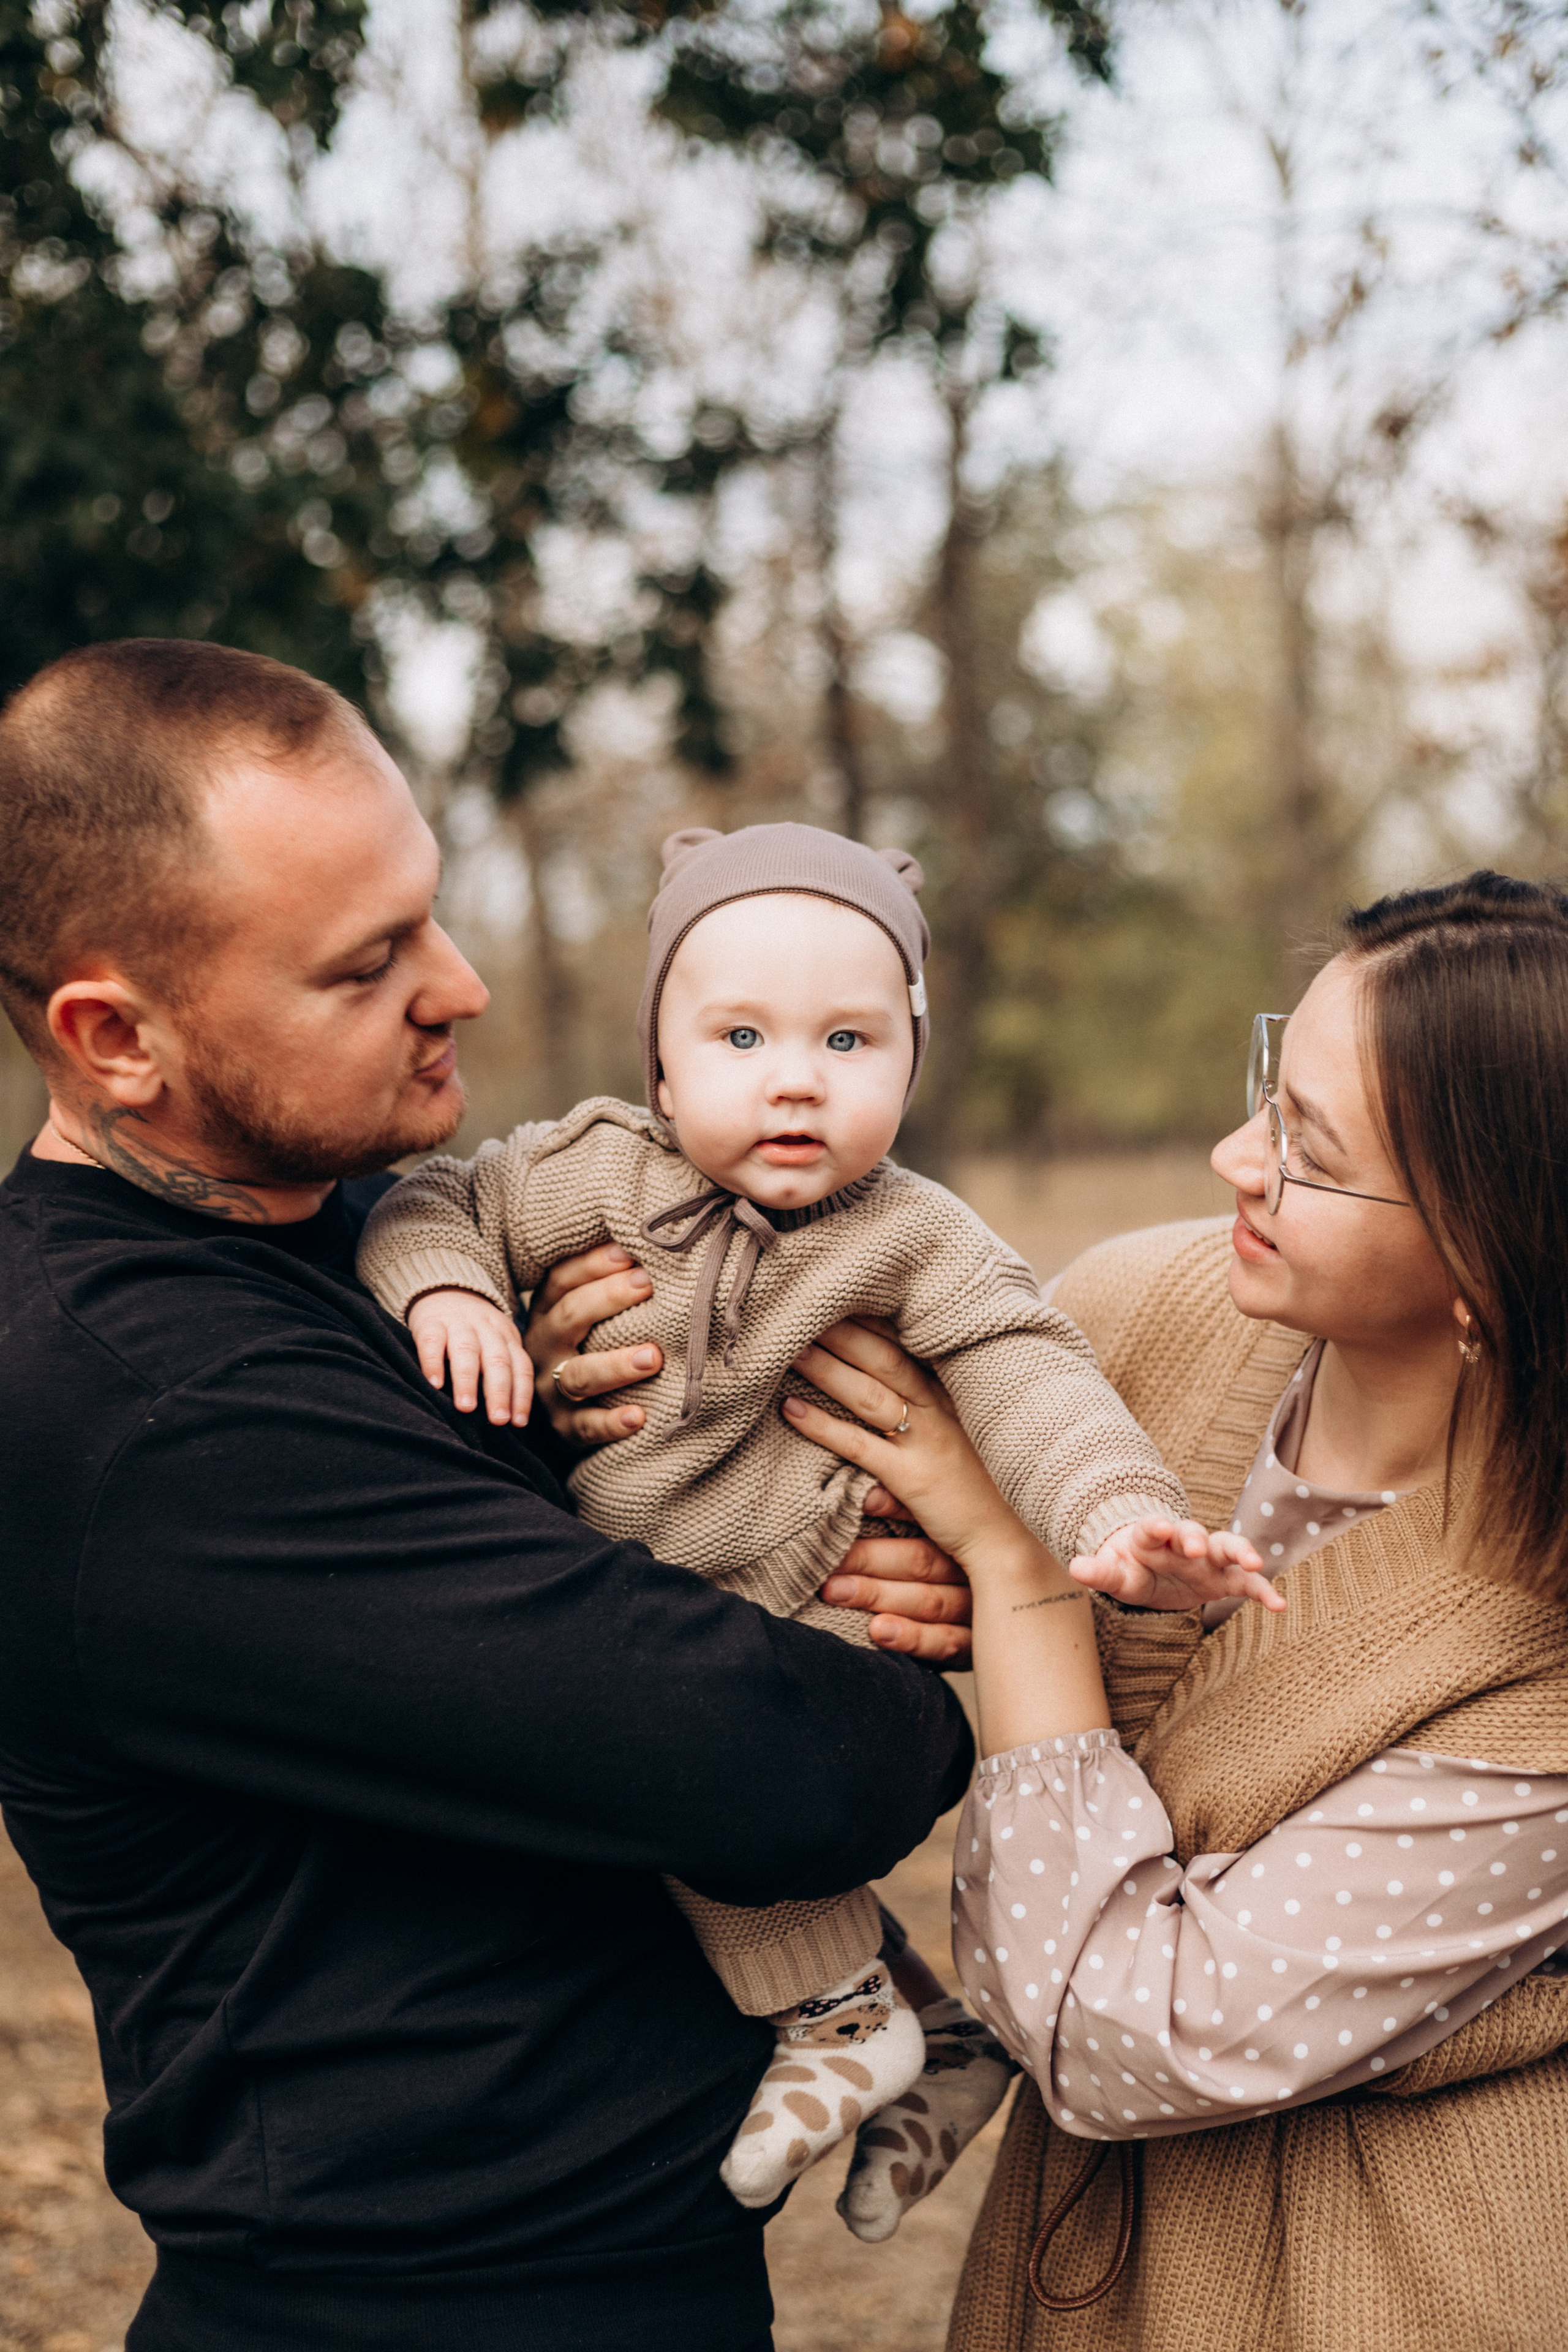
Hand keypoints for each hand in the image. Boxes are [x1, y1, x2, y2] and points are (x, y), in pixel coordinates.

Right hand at [409, 1289, 533, 1426]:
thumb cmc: (474, 1333)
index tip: (518, 1422)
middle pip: (497, 1360)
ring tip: (466, 1408)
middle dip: (499, 1392)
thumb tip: (509, 1421)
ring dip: (468, 1380)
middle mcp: (487, 1330)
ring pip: (467, 1350)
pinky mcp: (430, 1323)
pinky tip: (434, 1384)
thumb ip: (503, 1372)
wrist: (446, 1291)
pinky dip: (433, 1362)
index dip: (521, 1395)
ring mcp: (458, 1324)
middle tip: (498, 1420)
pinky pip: (432, 1341)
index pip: (520, 1367)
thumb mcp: (496, 1345)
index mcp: (507, 1338)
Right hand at [523, 1243, 663, 1442]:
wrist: (556, 1411)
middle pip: (569, 1318)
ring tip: (654, 1356)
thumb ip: (608, 1279)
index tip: (631, 1251)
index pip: (563, 1280)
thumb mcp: (584, 1310)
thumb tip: (653, 1239)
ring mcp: (551, 1390)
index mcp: (548, 1310)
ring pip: (579, 1375)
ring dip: (616, 1364)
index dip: (594, 1264)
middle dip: (608, 1298)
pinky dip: (612, 1422)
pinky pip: (587, 1426)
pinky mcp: (566, 1428)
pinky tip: (639, 1417)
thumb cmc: (587, 1343)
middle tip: (648, 1283)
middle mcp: (544, 1346)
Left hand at [781, 1320, 1025, 1570]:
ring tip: (790, 1347)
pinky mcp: (914, 1477)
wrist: (1011, 1539)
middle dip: (844, 1331)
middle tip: (805, 1306)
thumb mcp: (966, 1433)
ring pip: (869, 1395)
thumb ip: (934, 1403)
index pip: (907, 1346)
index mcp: (951, 1395)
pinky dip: (822, 1426)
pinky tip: (791, 1409)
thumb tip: (895, 1371)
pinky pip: (859, 1446)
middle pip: (884, 1359)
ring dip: (827, 1368)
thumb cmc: (987, 1485)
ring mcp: (928, 1443)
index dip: (872, 1320)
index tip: (840, 1296)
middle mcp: (940, 1411)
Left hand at [819, 1486, 972, 1664]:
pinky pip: (945, 1642)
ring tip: (836, 1591)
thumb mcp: (935, 1537)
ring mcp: (976, 1611)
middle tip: (828, 1559)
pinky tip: (879, 1631)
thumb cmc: (944, 1571)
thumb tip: (863, 1489)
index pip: (929, 1519)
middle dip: (870, 1559)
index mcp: (963, 1538)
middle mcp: (973, 1572)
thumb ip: (907, 1512)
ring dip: (878, 1595)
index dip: (895, 1507)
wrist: (1003, 1623)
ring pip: (928, 1600)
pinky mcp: (973, 1647)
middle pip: (921, 1560)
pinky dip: (911, 1637)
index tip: (860, 1500)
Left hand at [1069, 1517, 1282, 1613]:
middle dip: (1196, 1537)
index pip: (1153, 1527)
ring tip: (1254, 1562)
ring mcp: (1209, 1558)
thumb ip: (1099, 1572)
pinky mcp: (1226, 1578)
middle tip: (1197, 1546)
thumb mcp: (1115, 1574)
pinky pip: (1248, 1582)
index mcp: (1153, 1536)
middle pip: (1193, 1532)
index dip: (1157, 1526)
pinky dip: (1264, 1590)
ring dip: (1240, 1552)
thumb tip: (1075, 1566)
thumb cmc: (1132, 1568)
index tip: (1161, 1527)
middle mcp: (1184, 1542)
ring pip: (1228, 1547)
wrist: (1152, 1569)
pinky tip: (1279, 1605)